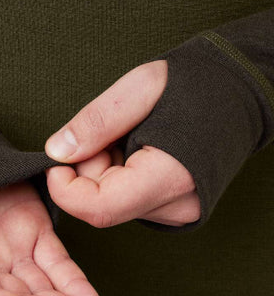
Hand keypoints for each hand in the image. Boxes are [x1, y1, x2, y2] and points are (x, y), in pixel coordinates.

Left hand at [44, 60, 200, 226]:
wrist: (239, 93)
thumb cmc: (195, 84)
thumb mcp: (140, 87)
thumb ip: (96, 121)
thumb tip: (56, 153)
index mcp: (170, 176)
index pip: (100, 209)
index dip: (66, 190)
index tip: (56, 162)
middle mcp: (177, 205)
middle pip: (102, 206)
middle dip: (89, 169)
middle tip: (109, 133)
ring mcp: (179, 211)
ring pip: (113, 204)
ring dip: (105, 172)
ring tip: (129, 138)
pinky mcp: (175, 209)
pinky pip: (128, 201)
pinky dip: (120, 178)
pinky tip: (138, 152)